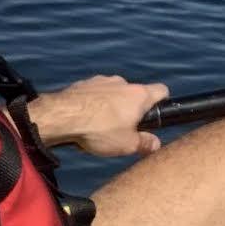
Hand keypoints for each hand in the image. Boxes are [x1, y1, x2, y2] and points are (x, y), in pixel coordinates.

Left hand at [28, 76, 168, 156]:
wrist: (62, 117)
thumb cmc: (99, 130)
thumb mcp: (127, 145)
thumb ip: (145, 144)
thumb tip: (156, 144)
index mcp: (139, 95)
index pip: (161, 90)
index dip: (162, 101)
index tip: (155, 114)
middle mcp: (122, 82)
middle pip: (134, 93)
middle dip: (131, 109)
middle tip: (123, 129)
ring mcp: (101, 81)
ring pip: (113, 93)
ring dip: (110, 106)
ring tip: (99, 127)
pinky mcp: (82, 83)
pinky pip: (93, 93)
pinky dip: (92, 104)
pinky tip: (84, 120)